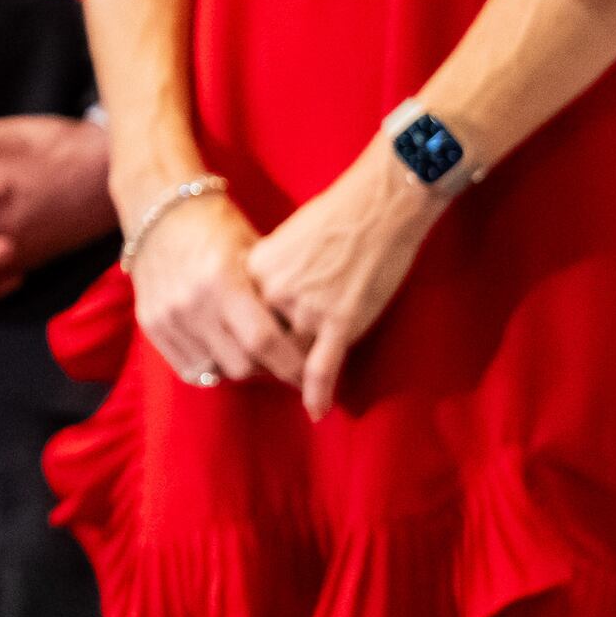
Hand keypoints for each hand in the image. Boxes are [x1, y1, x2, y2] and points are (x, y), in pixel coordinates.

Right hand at [127, 188, 302, 393]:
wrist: (159, 207)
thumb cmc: (217, 226)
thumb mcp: (254, 252)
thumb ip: (274, 294)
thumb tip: (308, 335)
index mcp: (223, 280)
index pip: (264, 341)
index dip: (291, 364)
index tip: (308, 373)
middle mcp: (192, 303)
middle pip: (242, 365)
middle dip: (266, 367)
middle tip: (278, 358)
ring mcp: (167, 315)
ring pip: (215, 370)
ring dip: (237, 367)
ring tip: (249, 351)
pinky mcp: (149, 322)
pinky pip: (188, 368)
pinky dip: (209, 365)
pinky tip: (221, 349)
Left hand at [244, 145, 441, 419]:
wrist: (378, 205)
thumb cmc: (335, 218)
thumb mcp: (285, 242)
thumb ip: (269, 275)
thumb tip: (261, 304)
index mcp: (254, 269)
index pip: (237, 317)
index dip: (243, 336)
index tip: (244, 348)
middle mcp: (272, 292)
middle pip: (259, 341)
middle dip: (264, 360)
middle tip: (270, 373)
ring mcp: (306, 309)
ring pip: (290, 358)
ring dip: (293, 374)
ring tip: (296, 384)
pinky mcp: (340, 322)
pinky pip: (322, 369)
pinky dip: (318, 393)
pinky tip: (317, 411)